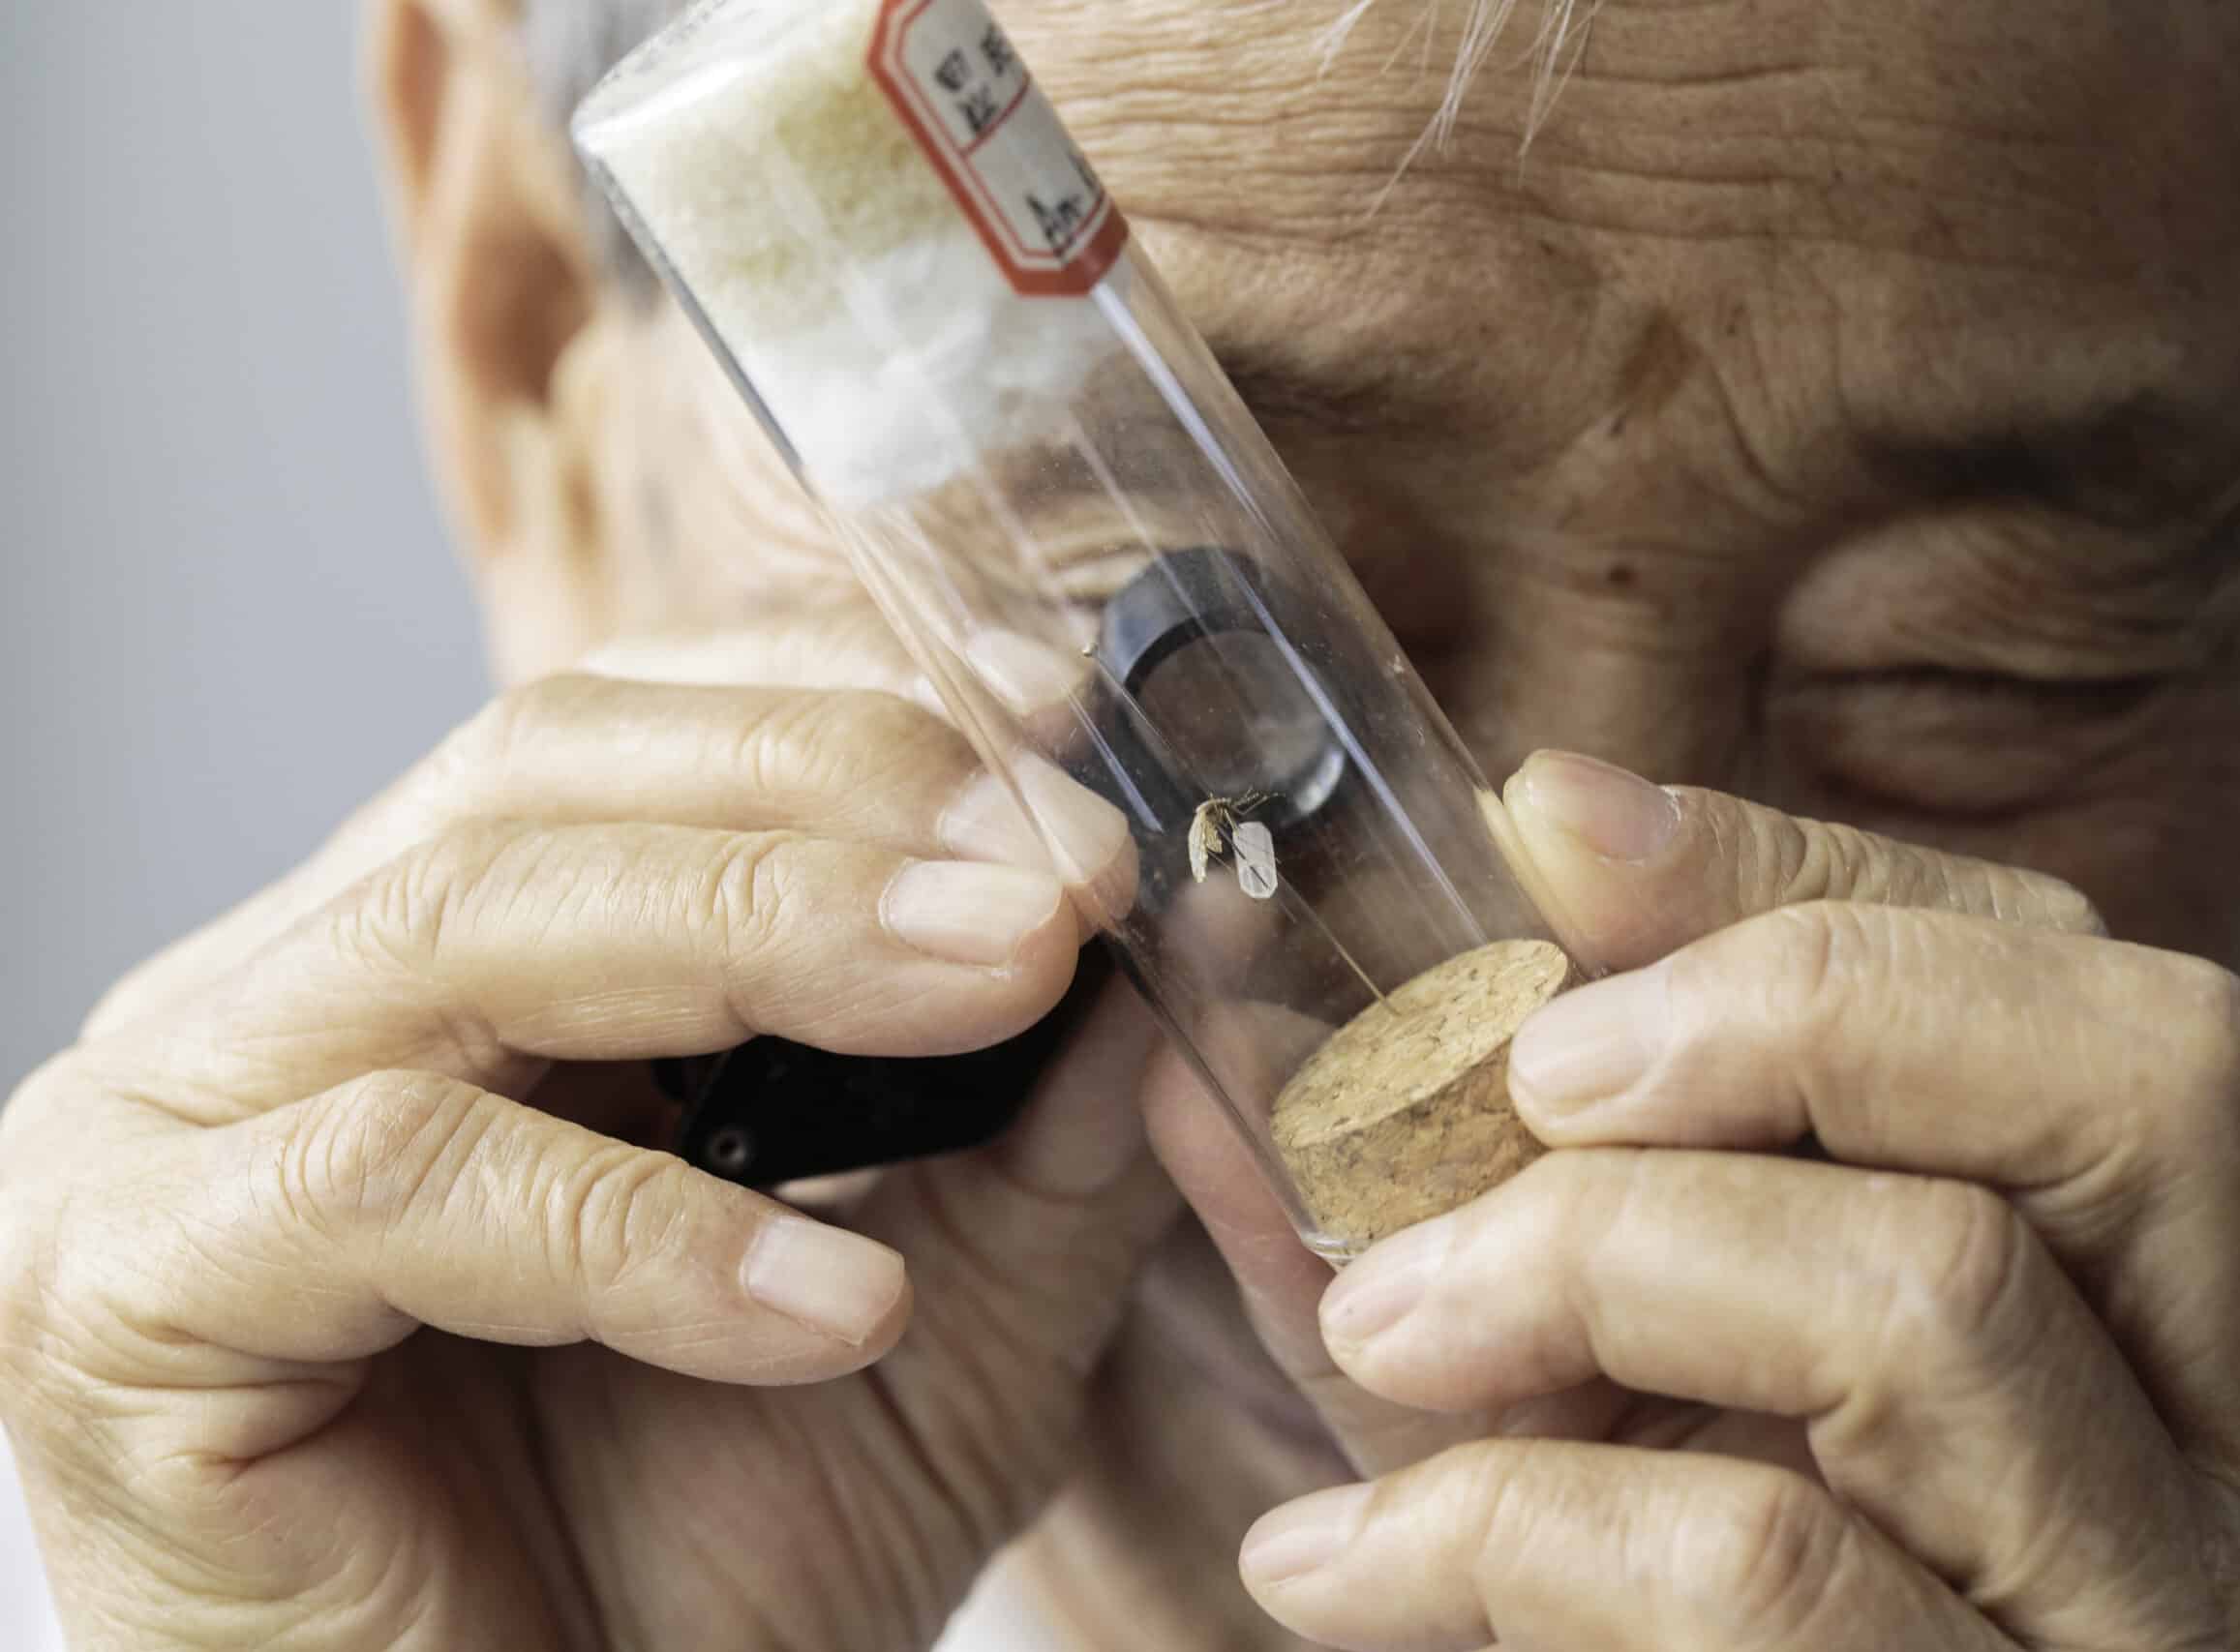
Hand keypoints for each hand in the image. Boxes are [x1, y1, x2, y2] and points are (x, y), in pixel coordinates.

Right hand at [0, 619, 1176, 1651]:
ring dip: (769, 935)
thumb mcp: (953, 1322)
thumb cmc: (715, 1567)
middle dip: (834, 798)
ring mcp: (169, 1136)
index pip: (622, 731)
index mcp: (438, 963)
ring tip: (998, 989)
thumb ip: (1051, 1122)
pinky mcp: (125, 1301)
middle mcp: (278, 1003)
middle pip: (540, 778)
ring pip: (466, 930)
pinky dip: (645, 1227)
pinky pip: (396, 1187)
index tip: (1051, 714)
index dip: (841, 701)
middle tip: (1059, 869)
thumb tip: (1193, 923)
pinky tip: (836, 1304)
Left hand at [1152, 752, 2239, 1649]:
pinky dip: (1497, 1523)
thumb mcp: (1605, 1365)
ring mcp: (2152, 1614)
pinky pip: (1761, 1564)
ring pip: (1930, 1296)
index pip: (2080, 983)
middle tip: (1528, 1078)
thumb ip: (1484, 1187)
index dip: (1807, 877)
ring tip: (1379, 1321)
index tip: (1546, 832)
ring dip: (1585, 1257)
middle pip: (2125, 1077)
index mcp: (2188, 1303)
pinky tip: (1340, 1560)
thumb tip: (1249, 1000)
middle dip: (1781, 1013)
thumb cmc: (1661, 1613)